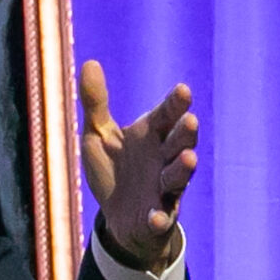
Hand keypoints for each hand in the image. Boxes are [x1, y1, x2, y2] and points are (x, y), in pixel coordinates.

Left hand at [78, 59, 197, 270]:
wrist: (118, 217)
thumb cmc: (114, 169)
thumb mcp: (99, 135)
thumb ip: (96, 102)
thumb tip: (89, 62)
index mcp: (152, 135)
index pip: (167, 115)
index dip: (175, 104)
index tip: (182, 90)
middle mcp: (164, 159)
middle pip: (179, 143)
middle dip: (185, 133)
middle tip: (190, 120)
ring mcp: (164, 189)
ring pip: (178, 177)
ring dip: (183, 169)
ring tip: (189, 158)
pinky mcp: (157, 217)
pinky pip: (161, 218)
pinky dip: (160, 218)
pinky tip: (156, 217)